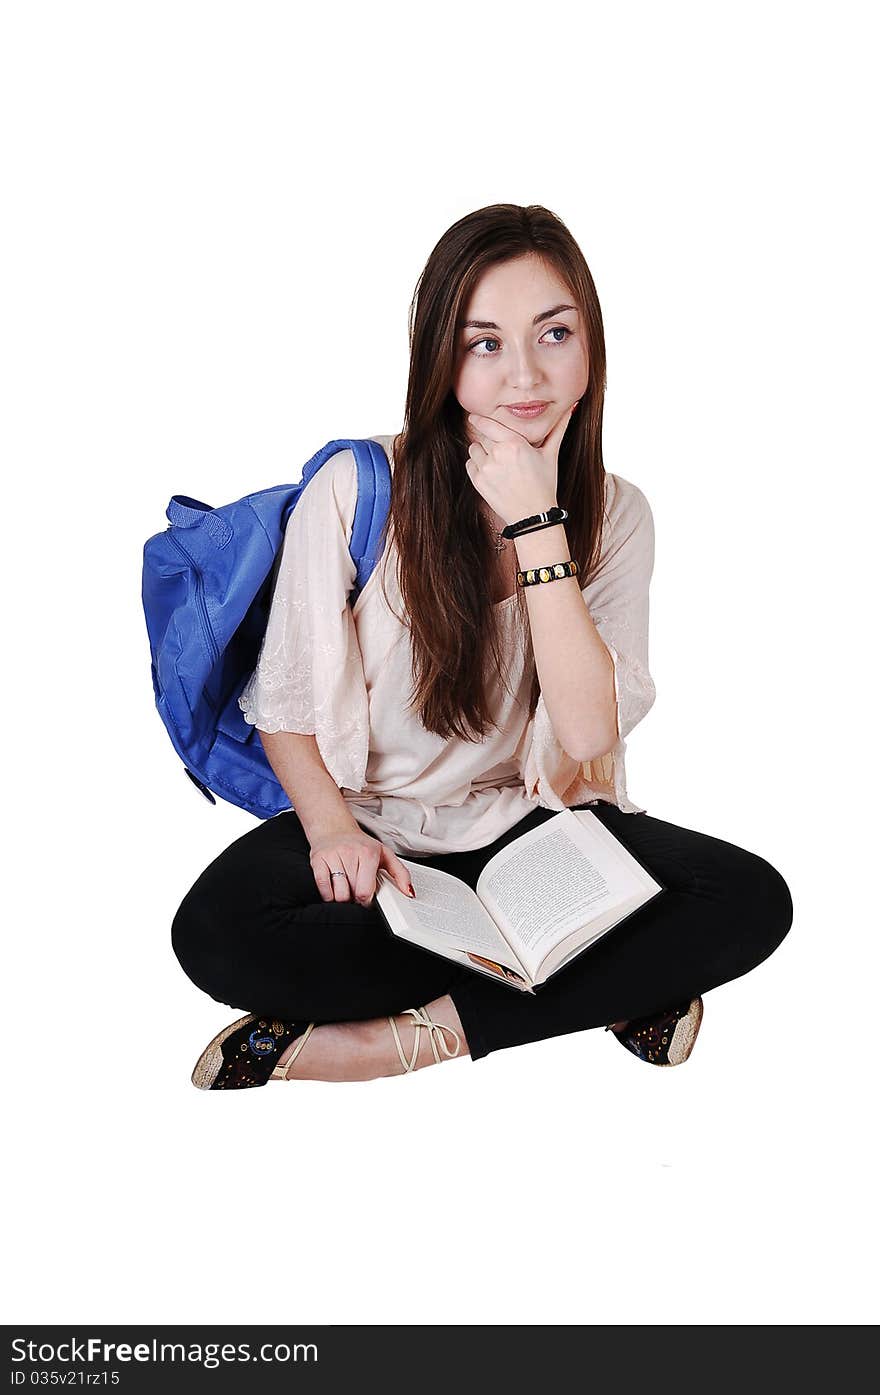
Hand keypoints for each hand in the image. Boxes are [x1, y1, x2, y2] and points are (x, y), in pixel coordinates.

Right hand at [309, 829, 413, 904]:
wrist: (334, 827)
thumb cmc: (361, 845)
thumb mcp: (385, 855)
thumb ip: (401, 874)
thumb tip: (409, 892)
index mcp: (368, 853)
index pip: (365, 891)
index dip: (367, 901)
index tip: (367, 898)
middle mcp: (349, 853)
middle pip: (351, 894)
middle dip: (355, 899)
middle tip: (356, 891)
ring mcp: (332, 856)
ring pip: (337, 895)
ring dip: (342, 898)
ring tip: (346, 889)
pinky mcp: (317, 860)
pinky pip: (322, 889)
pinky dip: (328, 895)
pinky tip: (334, 888)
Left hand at [464, 401, 577, 525]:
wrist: (533, 515)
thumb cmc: (544, 485)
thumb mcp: (551, 455)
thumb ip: (558, 429)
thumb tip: (570, 408)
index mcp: (514, 443)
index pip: (487, 423)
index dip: (479, 419)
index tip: (474, 417)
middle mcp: (497, 454)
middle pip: (482, 437)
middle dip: (489, 441)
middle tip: (501, 451)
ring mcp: (486, 469)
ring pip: (474, 450)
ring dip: (481, 453)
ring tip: (497, 463)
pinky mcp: (478, 482)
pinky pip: (470, 465)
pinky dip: (477, 467)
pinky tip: (492, 474)